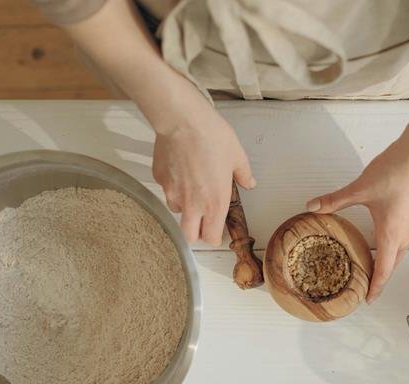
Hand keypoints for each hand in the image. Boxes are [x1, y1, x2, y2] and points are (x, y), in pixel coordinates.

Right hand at [152, 95, 254, 244]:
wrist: (182, 120)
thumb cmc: (211, 137)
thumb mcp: (237, 156)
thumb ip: (244, 175)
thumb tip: (249, 182)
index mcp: (214, 203)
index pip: (211, 238)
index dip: (214, 237)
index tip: (218, 230)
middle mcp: (192, 204)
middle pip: (190, 236)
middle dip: (196, 231)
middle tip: (203, 218)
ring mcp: (172, 193)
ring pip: (177, 211)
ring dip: (185, 206)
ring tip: (192, 187)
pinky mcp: (159, 179)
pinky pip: (166, 190)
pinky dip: (173, 186)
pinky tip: (181, 169)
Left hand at [306, 139, 408, 302]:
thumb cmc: (394, 172)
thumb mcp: (359, 188)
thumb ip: (335, 200)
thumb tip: (312, 207)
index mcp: (391, 233)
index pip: (384, 270)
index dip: (376, 287)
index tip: (369, 299)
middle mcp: (406, 233)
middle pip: (394, 262)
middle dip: (382, 276)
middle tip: (370, 285)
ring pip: (402, 248)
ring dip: (390, 258)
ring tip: (378, 262)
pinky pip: (408, 234)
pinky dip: (397, 242)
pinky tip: (389, 232)